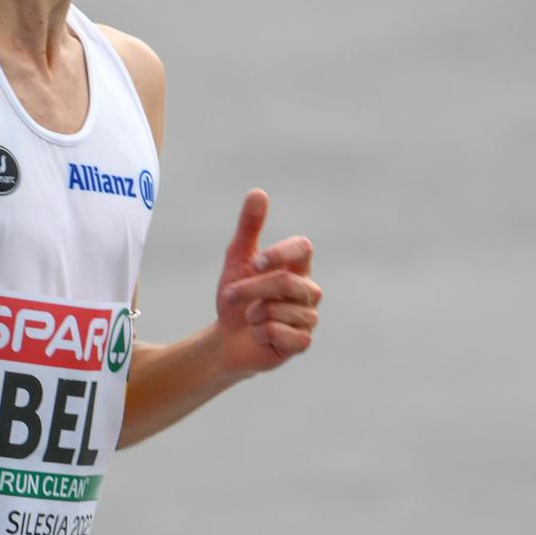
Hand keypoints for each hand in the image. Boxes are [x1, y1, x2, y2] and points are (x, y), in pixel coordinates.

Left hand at [215, 188, 320, 373]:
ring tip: (251, 318)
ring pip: (282, 310)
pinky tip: (260, 334)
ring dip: (254, 314)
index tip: (255, 262)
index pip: (303, 248)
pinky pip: (281, 333)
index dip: (280, 253)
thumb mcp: (238, 259)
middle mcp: (308, 290)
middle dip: (252, 289)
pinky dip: (262, 333)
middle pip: (287, 282)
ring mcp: (308, 317)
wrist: (227, 339)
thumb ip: (250, 227)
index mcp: (297, 267)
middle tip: (230, 295)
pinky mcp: (302, 342)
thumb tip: (258, 192)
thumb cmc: (237, 298)